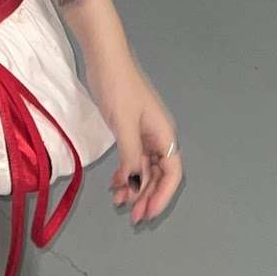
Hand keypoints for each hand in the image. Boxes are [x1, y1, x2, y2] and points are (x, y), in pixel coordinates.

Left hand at [85, 50, 182, 224]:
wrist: (104, 58)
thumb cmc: (117, 88)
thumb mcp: (123, 124)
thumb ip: (131, 156)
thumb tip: (138, 185)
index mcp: (164, 135)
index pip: (172, 173)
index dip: (163, 196)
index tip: (148, 213)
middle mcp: (158, 137)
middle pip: (158, 175)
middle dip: (146, 196)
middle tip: (131, 217)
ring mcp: (144, 133)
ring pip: (144, 169)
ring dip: (134, 186)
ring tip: (116, 202)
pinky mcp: (129, 129)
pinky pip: (132, 158)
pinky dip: (125, 172)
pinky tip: (114, 184)